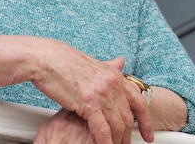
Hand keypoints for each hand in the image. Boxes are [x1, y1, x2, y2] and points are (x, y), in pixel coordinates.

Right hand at [30, 42, 153, 143]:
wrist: (46, 58)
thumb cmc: (64, 63)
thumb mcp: (93, 63)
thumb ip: (109, 67)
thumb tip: (121, 61)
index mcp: (115, 74)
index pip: (139, 101)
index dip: (146, 121)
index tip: (148, 134)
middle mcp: (112, 83)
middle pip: (128, 116)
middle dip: (128, 136)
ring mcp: (102, 92)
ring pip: (117, 124)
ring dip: (117, 141)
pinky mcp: (88, 102)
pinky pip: (102, 128)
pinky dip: (105, 142)